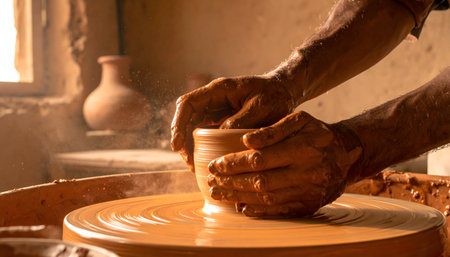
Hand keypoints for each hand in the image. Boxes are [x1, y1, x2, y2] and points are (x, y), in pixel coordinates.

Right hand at [171, 75, 295, 171]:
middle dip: (182, 139)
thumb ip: (242, 120)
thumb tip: (221, 135)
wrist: (284, 92)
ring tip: (194, 166)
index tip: (177, 144)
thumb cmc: (274, 96)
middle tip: (188, 162)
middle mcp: (213, 99)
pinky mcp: (221, 121)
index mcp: (219, 90)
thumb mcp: (262, 107)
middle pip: (186, 117)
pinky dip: (201, 147)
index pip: (188, 103)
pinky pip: (205, 133)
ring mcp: (216, 110)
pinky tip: (205, 162)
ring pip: (193, 127)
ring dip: (190, 145)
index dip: (179, 123)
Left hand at [207, 111, 361, 216]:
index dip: (233, 164)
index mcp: (302, 148)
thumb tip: (246, 141)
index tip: (215, 164)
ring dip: (238, 197)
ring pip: (266, 198)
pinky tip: (240, 206)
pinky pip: (279, 211)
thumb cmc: (317, 134)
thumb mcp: (300, 120)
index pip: (259, 159)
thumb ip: (273, 129)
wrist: (346, 156)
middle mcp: (306, 172)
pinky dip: (257, 210)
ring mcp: (307, 192)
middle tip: (211, 181)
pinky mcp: (308, 206)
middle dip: (230, 182)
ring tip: (218, 193)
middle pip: (260, 181)